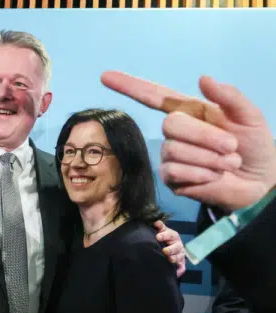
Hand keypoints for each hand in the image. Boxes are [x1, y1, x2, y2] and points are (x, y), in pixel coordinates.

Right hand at [101, 71, 275, 211]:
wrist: (261, 182)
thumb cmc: (255, 147)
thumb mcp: (249, 116)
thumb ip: (229, 96)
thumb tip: (203, 78)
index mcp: (192, 112)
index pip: (155, 95)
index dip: (130, 86)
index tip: (105, 76)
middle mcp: (177, 132)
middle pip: (171, 124)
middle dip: (205, 136)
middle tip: (232, 146)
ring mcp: (171, 156)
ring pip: (174, 150)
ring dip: (208, 158)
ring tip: (228, 163)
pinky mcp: (172, 179)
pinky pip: (174, 171)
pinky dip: (199, 174)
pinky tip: (213, 177)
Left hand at [153, 220, 185, 276]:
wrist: (166, 246)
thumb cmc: (162, 238)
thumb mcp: (161, 231)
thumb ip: (159, 226)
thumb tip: (156, 222)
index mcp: (173, 236)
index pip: (170, 234)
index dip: (165, 235)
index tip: (157, 237)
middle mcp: (178, 245)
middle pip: (177, 247)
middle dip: (171, 249)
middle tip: (164, 251)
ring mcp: (180, 255)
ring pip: (180, 257)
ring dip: (175, 258)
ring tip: (170, 260)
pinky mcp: (181, 264)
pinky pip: (182, 268)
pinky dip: (180, 270)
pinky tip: (176, 273)